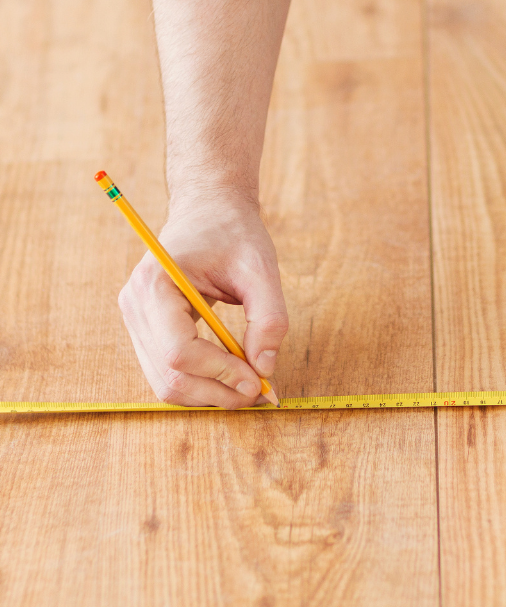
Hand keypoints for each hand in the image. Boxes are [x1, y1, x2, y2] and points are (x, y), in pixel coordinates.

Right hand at [118, 196, 287, 407]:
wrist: (209, 211)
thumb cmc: (233, 232)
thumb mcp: (261, 267)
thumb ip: (269, 318)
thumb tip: (265, 369)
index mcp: (156, 283)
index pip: (179, 351)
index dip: (220, 372)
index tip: (259, 380)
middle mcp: (135, 305)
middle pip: (169, 375)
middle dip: (217, 391)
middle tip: (261, 392)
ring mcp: (135, 320)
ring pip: (166, 383)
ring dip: (210, 394)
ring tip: (250, 387)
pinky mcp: (146, 331)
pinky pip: (168, 373)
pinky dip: (201, 384)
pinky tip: (233, 377)